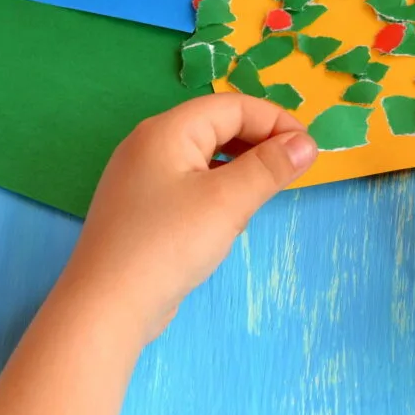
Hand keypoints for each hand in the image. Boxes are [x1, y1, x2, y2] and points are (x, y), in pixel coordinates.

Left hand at [64, 94, 317, 342]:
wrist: (105, 308)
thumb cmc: (167, 245)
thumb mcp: (227, 202)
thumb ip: (270, 168)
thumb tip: (307, 144)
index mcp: (168, 130)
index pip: (232, 107)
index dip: (275, 121)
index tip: (309, 149)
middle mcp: (151, 144)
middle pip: (217, 126)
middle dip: (260, 142)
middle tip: (294, 170)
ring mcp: (143, 177)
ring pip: (206, 156)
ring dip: (242, 166)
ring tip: (267, 191)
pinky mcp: (143, 207)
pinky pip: (191, 182)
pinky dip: (219, 188)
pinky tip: (231, 216)